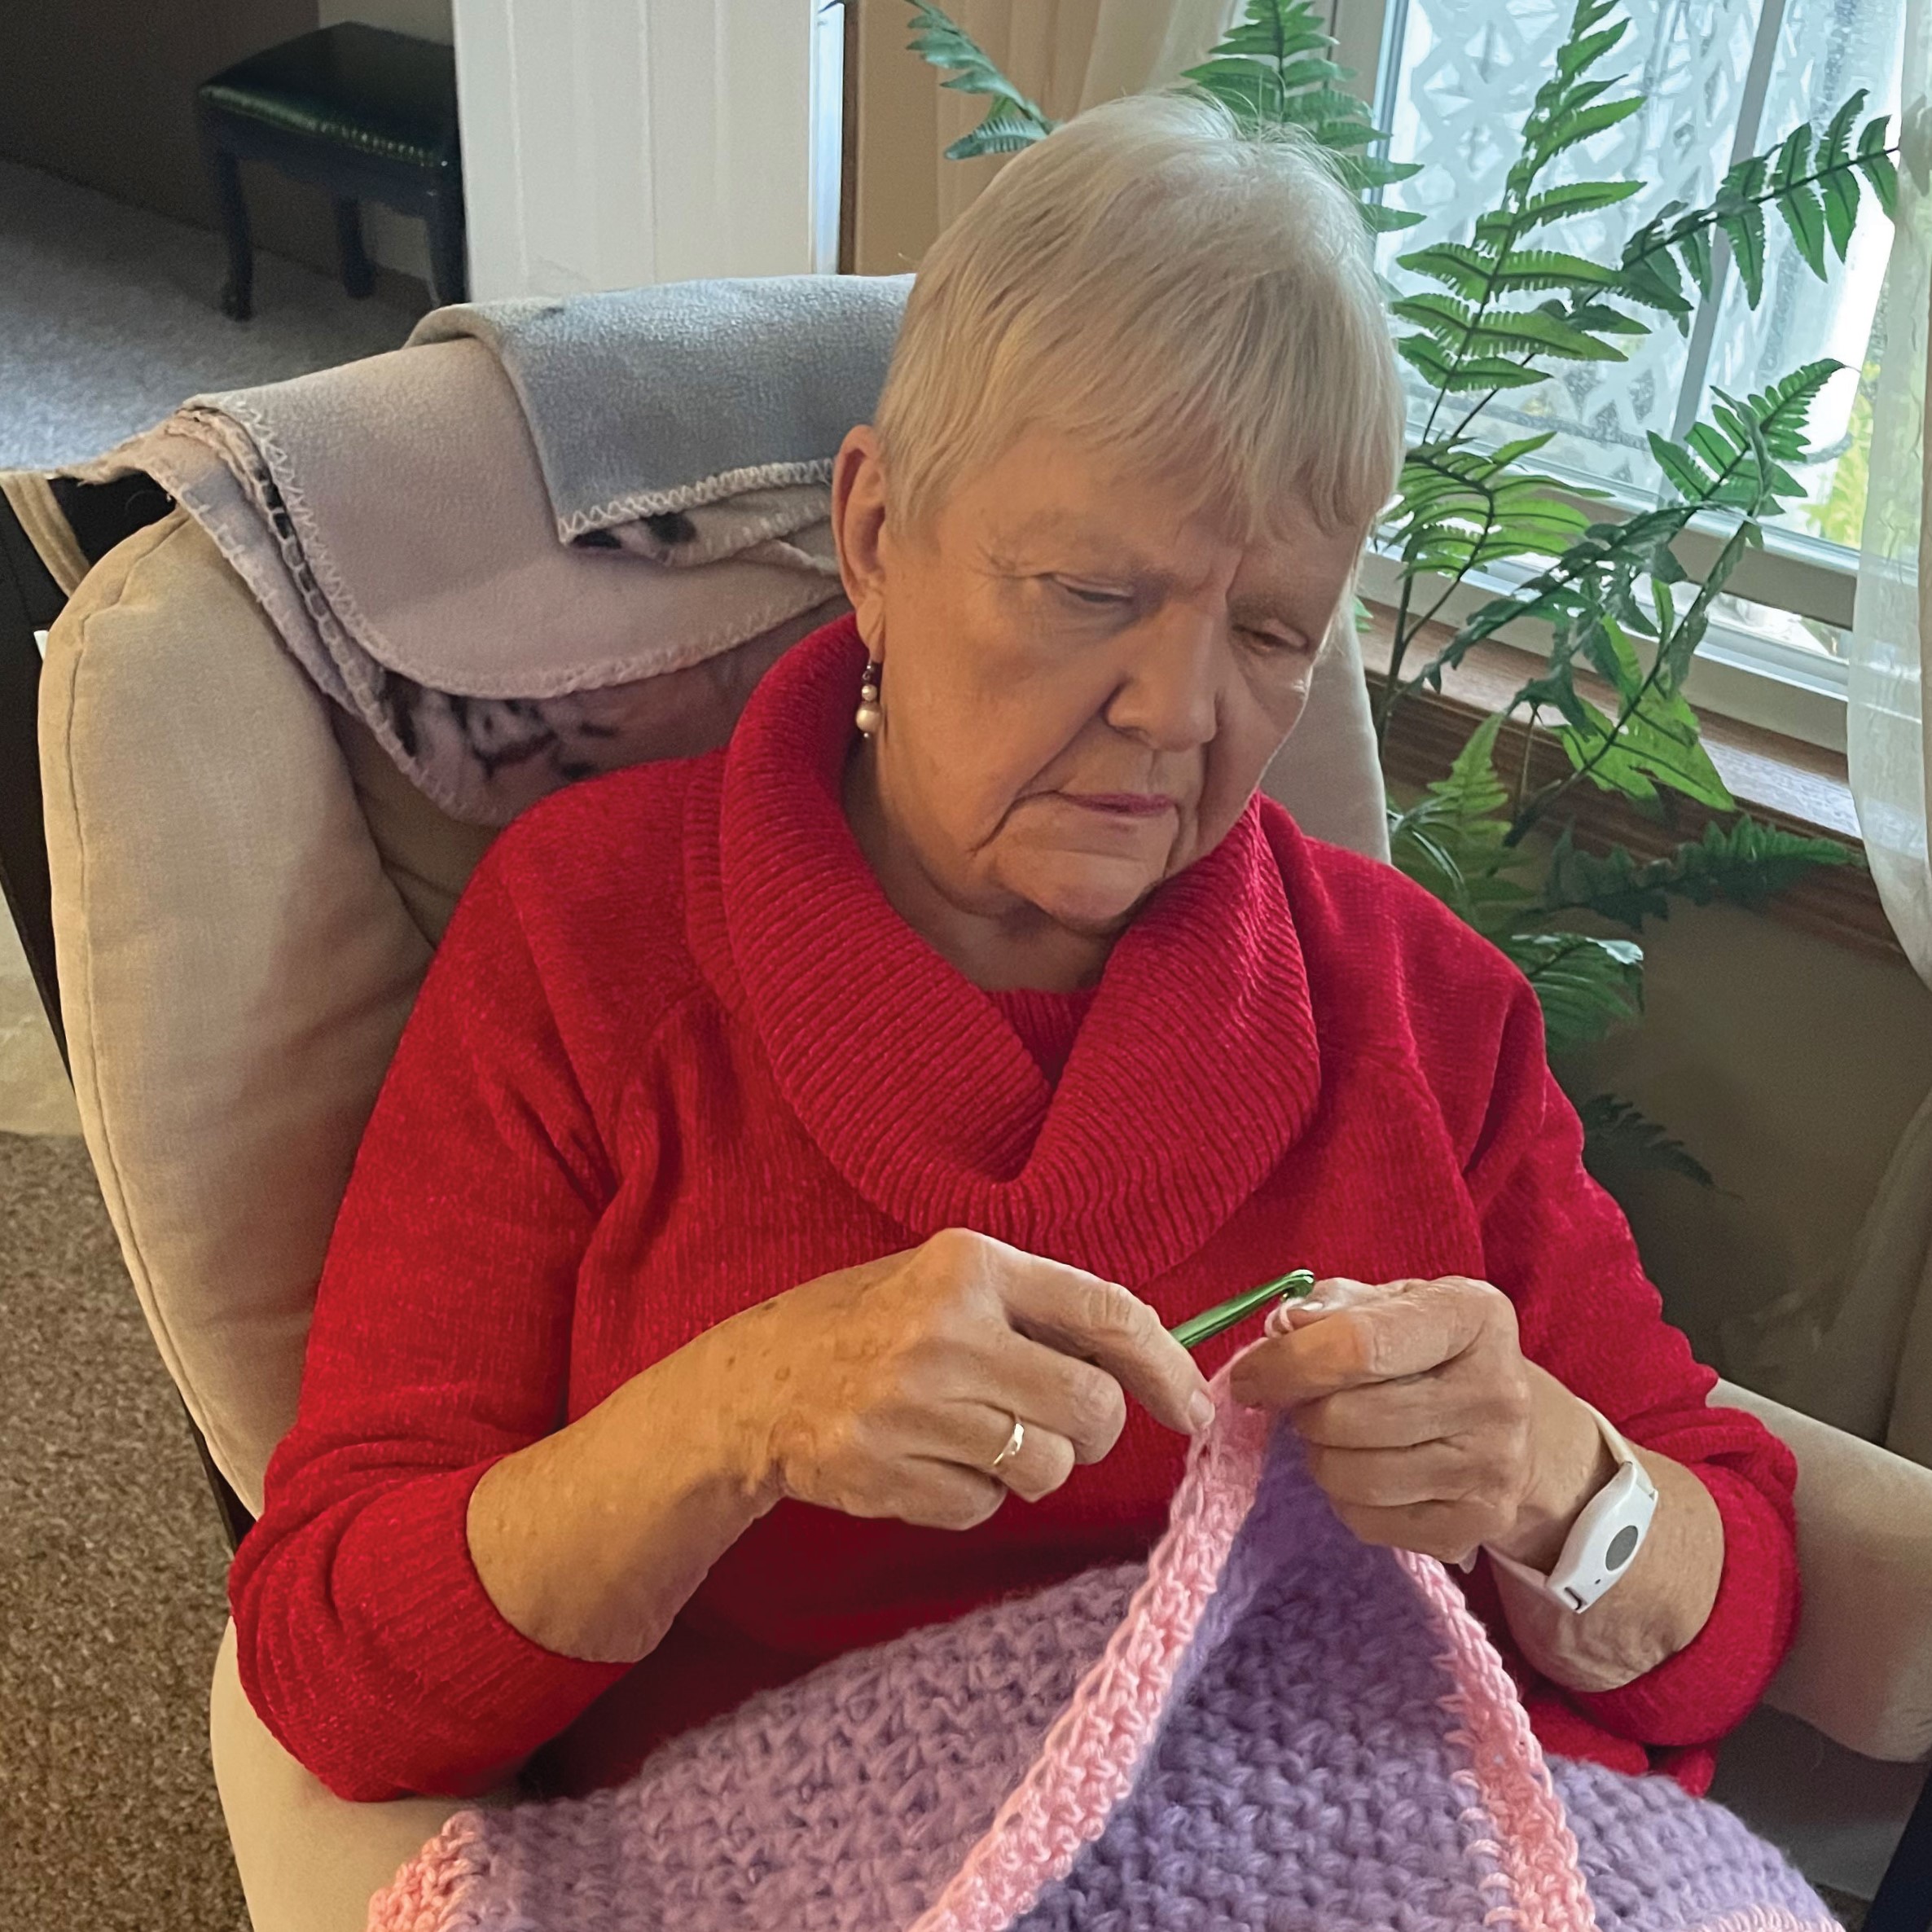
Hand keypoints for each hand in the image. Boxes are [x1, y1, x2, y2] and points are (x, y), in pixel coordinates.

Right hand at [707, 1228, 1214, 1532]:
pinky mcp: (887, 1473)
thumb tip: (1154, 1360)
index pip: (1106, 1313)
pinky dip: (978, 1495)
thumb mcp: (949, 1281)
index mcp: (971, 1265)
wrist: (753, 1386)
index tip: (1194, 1406)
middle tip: (1057, 1421)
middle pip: (1094, 1410)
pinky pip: (988, 1506)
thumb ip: (1040, 1310)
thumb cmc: (870, 1324)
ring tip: (978, 1434)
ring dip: (1035, 1465)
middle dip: (1094, 1430)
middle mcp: (945, 1331)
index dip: (1166, 1367)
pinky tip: (931, 1459)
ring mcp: (912, 1408)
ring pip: (1050, 1468)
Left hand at [1226, 1275, 1610, 1566]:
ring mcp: (1493, 1465)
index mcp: (1472, 1316)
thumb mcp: (1395, 1303)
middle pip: (1348, 1417)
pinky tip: (1362, 1470)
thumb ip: (1335, 1306)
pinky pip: (1370, 1522)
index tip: (1250, 1377)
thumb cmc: (1434, 1351)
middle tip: (1303, 1405)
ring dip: (1320, 1457)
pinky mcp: (1478, 1523)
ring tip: (1332, 1436)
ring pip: (1354, 1477)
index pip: (1358, 1346)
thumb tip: (1284, 1327)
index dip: (1287, 1363)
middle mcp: (1496, 1391)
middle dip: (1302, 1412)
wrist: (1517, 1423)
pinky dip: (1344, 1500)